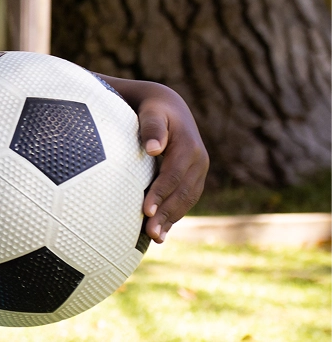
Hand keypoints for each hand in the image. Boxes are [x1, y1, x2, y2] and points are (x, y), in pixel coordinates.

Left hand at [132, 84, 208, 242]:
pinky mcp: (194, 177)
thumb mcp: (151, 111)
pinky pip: (186, 199)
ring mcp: (199, 170)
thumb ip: (151, 127)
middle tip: (149, 233)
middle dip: (166, 214)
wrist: (168, 106)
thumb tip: (153, 149)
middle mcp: (198, 160)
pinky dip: (175, 215)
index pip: (173, 175)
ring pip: (187, 199)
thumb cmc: (152, 109)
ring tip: (154, 237)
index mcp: (188, 146)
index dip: (160, 193)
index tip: (145, 211)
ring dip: (171, 219)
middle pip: (183, 192)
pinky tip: (163, 232)